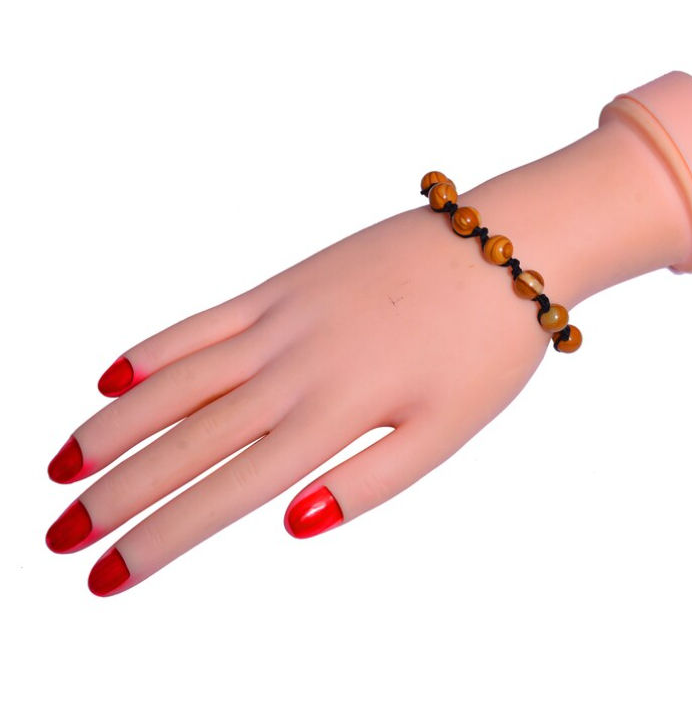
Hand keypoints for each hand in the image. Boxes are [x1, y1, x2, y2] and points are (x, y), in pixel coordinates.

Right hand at [45, 192, 556, 595]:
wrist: (506, 245)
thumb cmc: (485, 346)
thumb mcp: (447, 430)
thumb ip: (371, 480)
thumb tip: (290, 524)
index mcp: (336, 413)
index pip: (227, 490)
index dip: (160, 538)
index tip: (105, 576)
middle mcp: (295, 366)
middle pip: (185, 439)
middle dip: (115, 494)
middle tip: (55, 536)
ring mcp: (284, 317)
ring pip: (178, 379)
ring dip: (114, 426)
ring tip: (62, 466)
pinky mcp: (288, 282)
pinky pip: (207, 318)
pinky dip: (156, 348)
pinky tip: (116, 377)